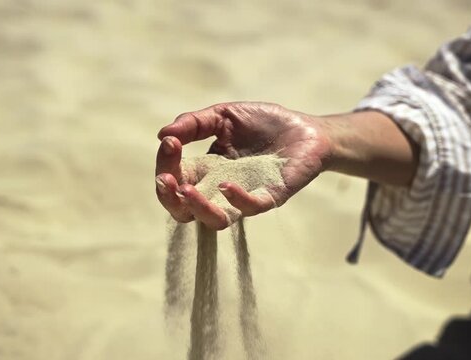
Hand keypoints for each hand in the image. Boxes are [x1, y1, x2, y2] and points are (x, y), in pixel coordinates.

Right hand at [155, 102, 331, 229]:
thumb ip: (194, 123)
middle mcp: (220, 190)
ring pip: (214, 220)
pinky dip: (236, 199)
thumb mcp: (224, 115)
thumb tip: (163, 135)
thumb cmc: (265, 123)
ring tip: (185, 190)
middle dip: (169, 197)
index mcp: (206, 170)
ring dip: (196, 208)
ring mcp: (245, 197)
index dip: (166, 165)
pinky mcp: (270, 197)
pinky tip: (225, 185)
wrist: (307, 128)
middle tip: (166, 178)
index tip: (170, 142)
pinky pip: (250, 208)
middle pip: (184, 210)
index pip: (175, 178)